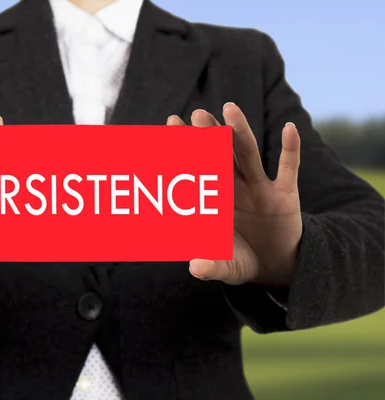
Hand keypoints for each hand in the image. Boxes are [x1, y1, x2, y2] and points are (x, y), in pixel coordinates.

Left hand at [167, 102, 301, 285]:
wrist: (273, 266)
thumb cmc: (240, 260)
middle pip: (219, 155)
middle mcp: (234, 187)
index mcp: (214, 199)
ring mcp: (259, 188)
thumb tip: (195, 268)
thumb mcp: (226, 266)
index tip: (171, 123)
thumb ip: (211, 266)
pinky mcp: (286, 195)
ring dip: (241, 132)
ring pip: (248, 155)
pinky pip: (288, 169)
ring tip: (230, 109)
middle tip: (197, 115)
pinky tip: (288, 129)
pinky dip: (290, 150)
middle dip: (208, 136)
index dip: (184, 148)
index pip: (196, 169)